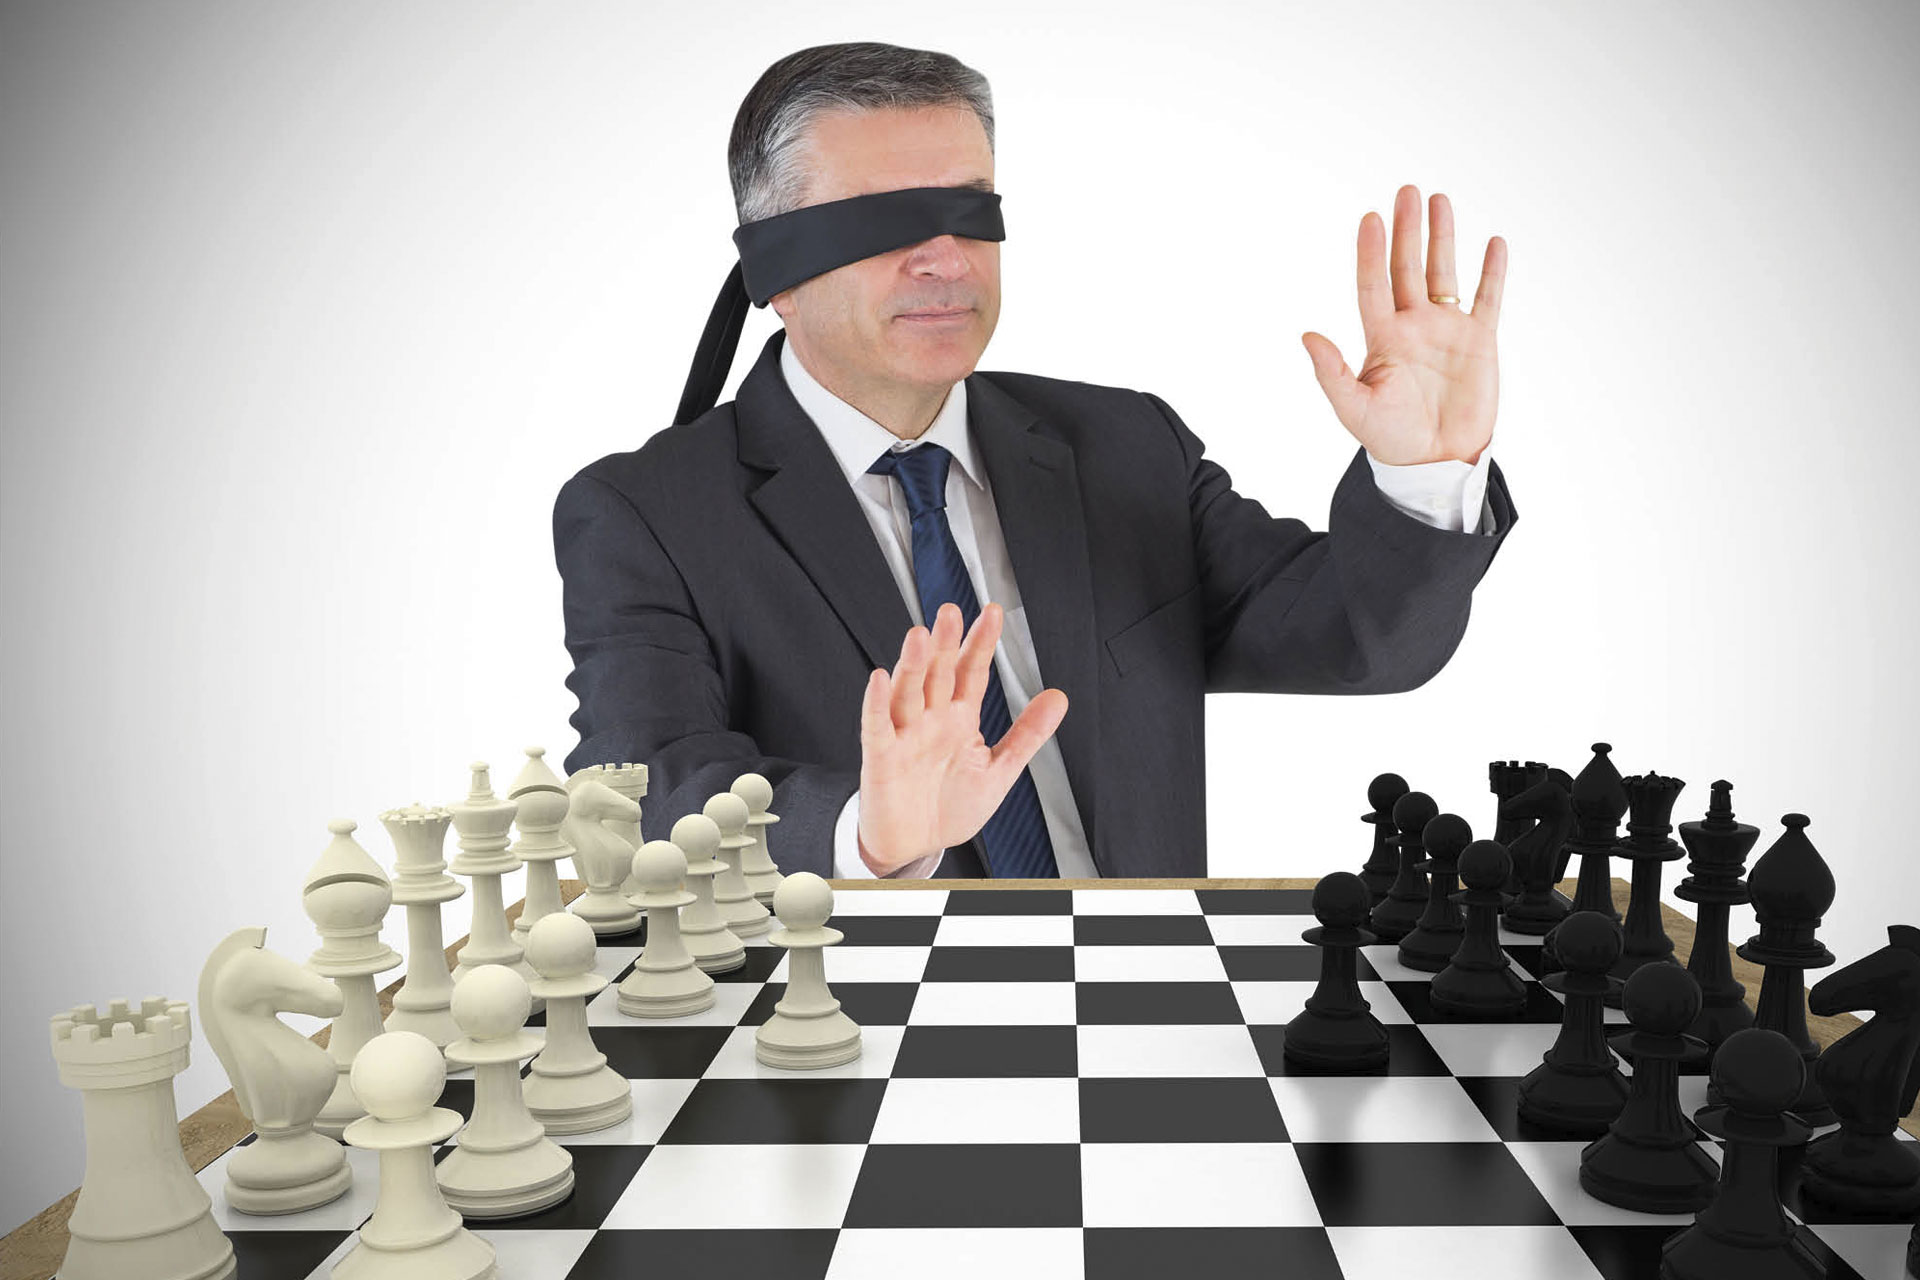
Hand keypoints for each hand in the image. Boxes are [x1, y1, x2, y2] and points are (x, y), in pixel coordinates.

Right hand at [856, 601, 1068, 874]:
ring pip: (907, 692)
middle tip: (951, 611)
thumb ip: (1027, 734)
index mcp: (959, 719)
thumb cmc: (950, 806)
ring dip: (912, 664)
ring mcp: (904, 736)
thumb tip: (1058, 697)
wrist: (916, 845)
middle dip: (944, 642)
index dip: (980, 643)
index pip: (970, 672)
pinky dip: (876, 704)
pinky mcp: (881, 758)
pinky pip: (876, 727)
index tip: (993, 613)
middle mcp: (930, 720)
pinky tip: (880, 680)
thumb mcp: (1000, 770)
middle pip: (937, 673)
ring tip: (920, 636)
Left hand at [1301, 184, 1505, 466]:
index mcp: (1381, 337)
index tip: (1369, 219)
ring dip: (1443, 237)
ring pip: (1445, 273)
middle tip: (1406, 191)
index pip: (1373, 285)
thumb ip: (1331, 372)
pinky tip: (1494, 243)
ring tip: (1439, 200)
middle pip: (1408, 267)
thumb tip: (1307, 335)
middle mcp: (1412, 325)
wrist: (1435, 462)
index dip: (1371, 253)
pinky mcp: (1479, 342)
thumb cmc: (1390, 438)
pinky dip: (1492, 272)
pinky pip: (1487, 299)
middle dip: (1407, 230)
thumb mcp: (1354, 409)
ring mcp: (1446, 330)